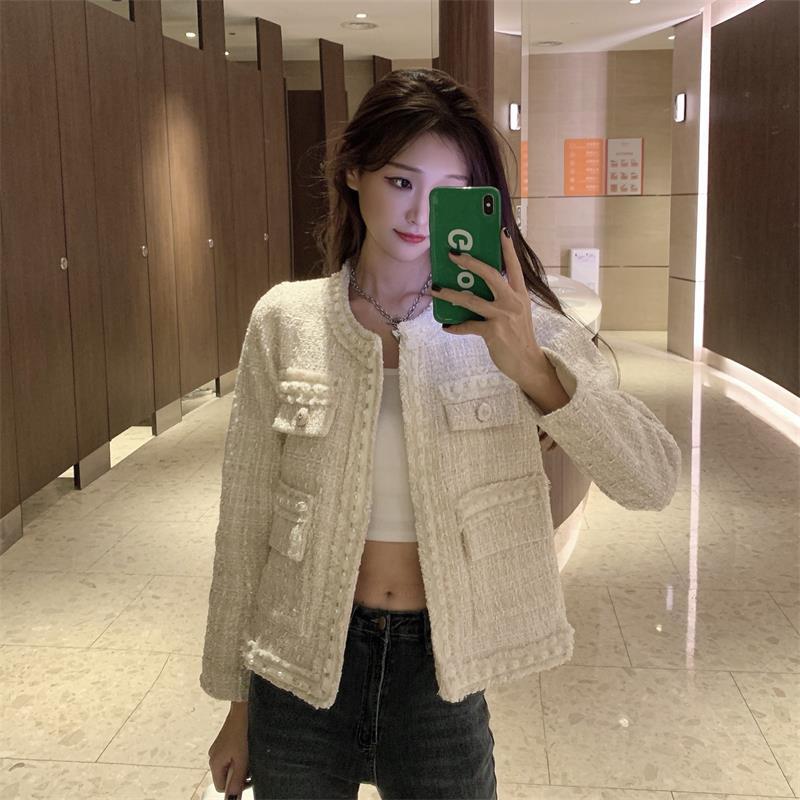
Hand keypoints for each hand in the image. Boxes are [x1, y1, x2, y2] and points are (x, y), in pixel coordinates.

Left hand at [430, 227, 546, 386]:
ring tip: (435, 289)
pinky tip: (447, 327)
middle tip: (453, 255)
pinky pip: (468, 326)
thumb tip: (480, 287)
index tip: (500, 230)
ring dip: (450, 294)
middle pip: (490, 274)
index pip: (514, 266)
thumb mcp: (518, 311)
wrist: (527, 362)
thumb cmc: (519, 336)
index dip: (507, 248)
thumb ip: (505, 297)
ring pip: (472, 300)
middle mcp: (512, 301)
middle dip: (470, 262)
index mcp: (520, 294)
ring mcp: (503, 316)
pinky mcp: (493, 332)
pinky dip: (455, 327)